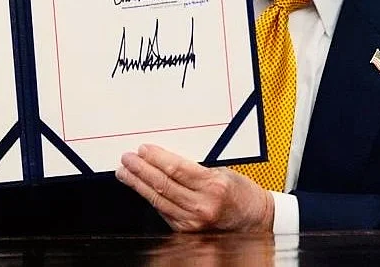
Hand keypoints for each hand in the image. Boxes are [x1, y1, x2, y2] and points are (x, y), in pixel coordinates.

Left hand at [116, 144, 274, 232]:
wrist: (254, 219)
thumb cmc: (241, 193)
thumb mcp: (223, 172)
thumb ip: (195, 169)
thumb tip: (164, 160)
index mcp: (214, 185)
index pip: (177, 169)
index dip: (156, 158)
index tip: (143, 150)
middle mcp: (203, 205)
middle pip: (163, 185)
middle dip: (141, 170)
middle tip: (127, 159)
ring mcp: (193, 221)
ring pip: (158, 200)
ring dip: (138, 185)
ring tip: (125, 173)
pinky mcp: (187, 230)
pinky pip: (163, 211)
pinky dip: (150, 198)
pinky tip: (141, 189)